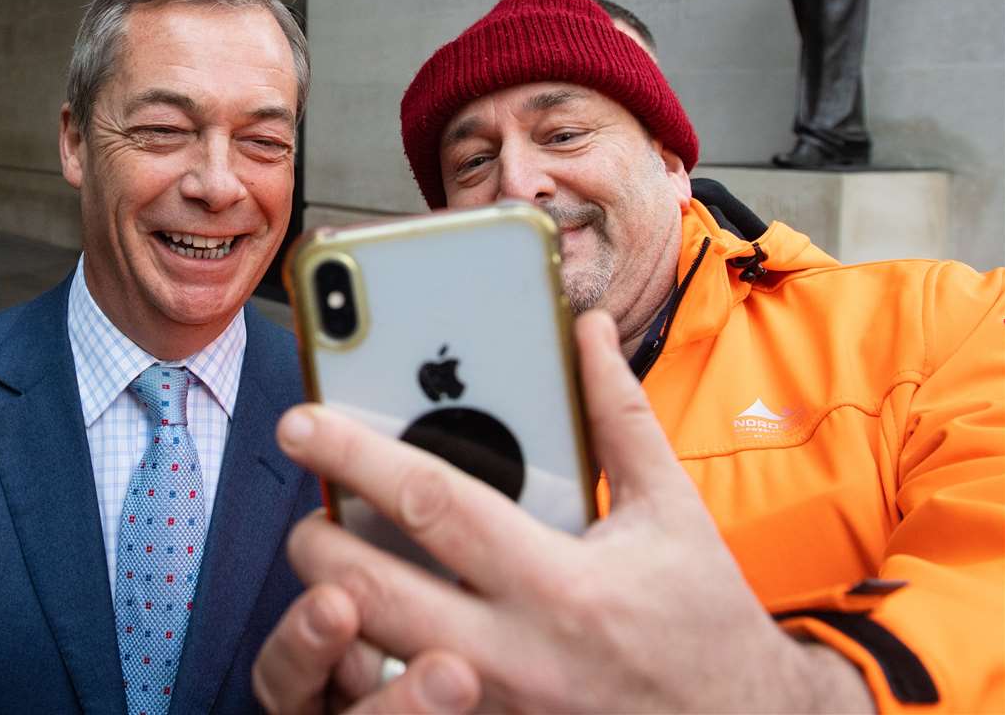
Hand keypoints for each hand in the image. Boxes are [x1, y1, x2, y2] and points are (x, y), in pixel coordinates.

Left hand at [254, 311, 875, 713]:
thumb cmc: (703, 617)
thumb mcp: (672, 512)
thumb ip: (620, 416)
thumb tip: (589, 328)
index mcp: (562, 583)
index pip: (433, 504)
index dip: (357, 456)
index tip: (301, 422)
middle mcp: (519, 654)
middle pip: (373, 592)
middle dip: (316, 544)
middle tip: (305, 508)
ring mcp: (497, 708)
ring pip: (373, 655)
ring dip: (334, 606)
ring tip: (332, 559)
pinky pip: (404, 704)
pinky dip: (371, 664)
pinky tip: (369, 630)